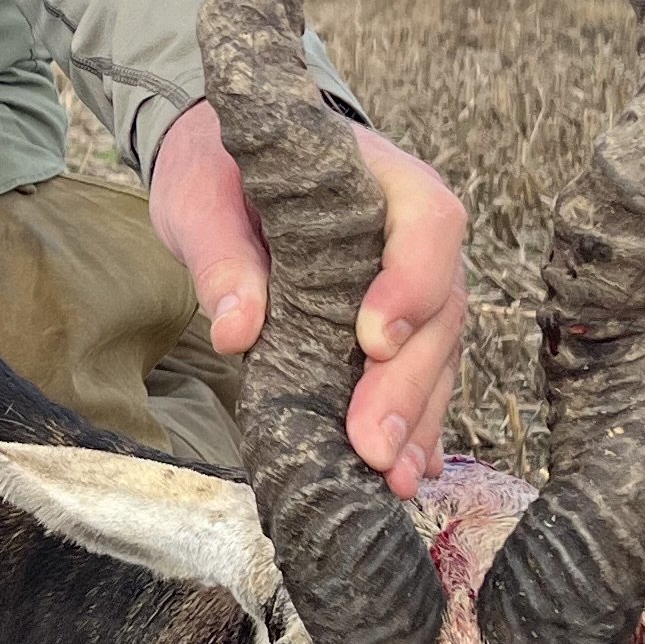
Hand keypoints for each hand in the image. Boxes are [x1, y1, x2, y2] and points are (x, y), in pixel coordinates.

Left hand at [146, 100, 466, 494]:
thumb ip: (221, 255)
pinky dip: (415, 422)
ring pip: (438, 351)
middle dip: (409, 382)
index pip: (427, 222)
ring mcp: (414, 282)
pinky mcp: (398, 325)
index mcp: (382, 180)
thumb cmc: (222, 172)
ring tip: (392, 477)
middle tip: (373, 445)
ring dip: (418, 418)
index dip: (412, 283)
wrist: (225, 165)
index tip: (374, 342)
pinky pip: (421, 374)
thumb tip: (236, 331)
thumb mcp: (204, 200)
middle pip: (440, 306)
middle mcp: (413, 233)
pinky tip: (408, 470)